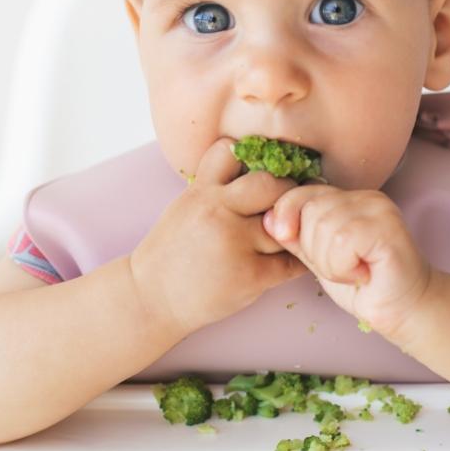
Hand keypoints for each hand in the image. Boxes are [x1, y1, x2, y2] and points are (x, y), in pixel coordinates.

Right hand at [130, 137, 309, 336]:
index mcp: (201, 191)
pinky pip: (291, 263)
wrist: (151, 299)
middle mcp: (218, 210)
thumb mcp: (187, 206)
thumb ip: (217, 187)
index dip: (251, 158)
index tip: (263, 171)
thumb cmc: (172, 253)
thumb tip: (260, 172)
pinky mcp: (249, 275)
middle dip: (284, 193)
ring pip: (285, 224)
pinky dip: (298, 261)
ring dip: (293, 230)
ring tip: (291, 236)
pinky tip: (293, 260)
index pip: (232, 151)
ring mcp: (234, 242)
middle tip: (288, 206)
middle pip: (270, 184)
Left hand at [262, 183, 431, 340]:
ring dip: (329, 262)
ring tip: (352, 272)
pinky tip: (362, 274)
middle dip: (313, 248)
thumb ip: (296, 236)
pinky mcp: (388, 228)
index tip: (287, 238)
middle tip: (340, 267)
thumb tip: (268, 219)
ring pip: (324, 226)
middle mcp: (366, 197)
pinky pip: (342, 241)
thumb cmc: (362, 286)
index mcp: (348, 198)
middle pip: (310, 209)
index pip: (301, 192)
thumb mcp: (318, 257)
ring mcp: (379, 209)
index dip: (287, 215)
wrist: (404, 312)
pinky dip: (343, 267)